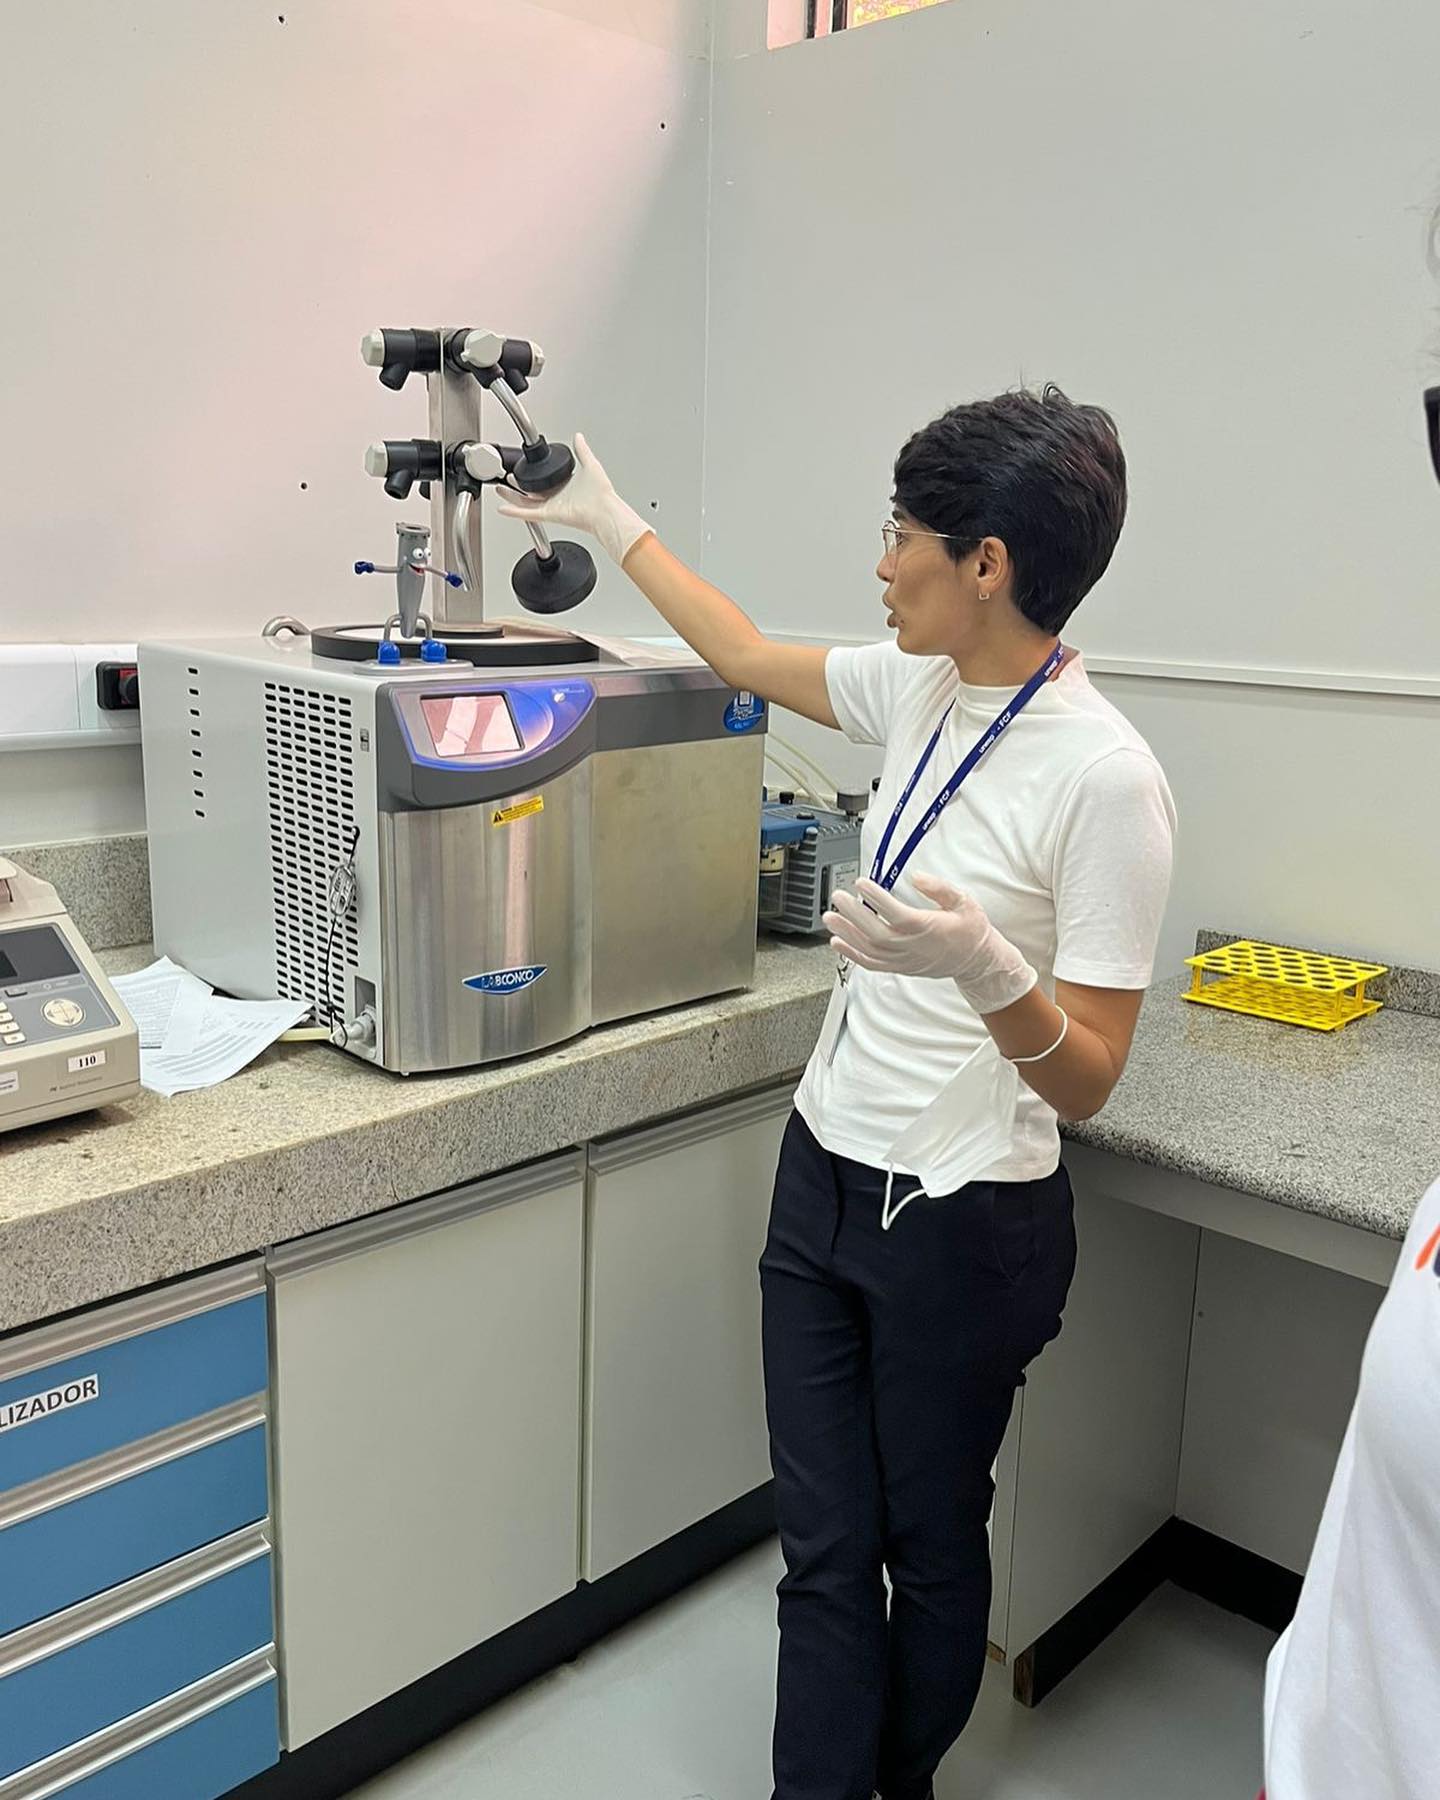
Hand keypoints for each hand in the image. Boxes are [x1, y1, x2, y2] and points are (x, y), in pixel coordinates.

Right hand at [496, 433, 651, 566]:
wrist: (604, 511)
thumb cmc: (601, 493)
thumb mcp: (590, 464)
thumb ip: (582, 450)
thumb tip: (579, 436)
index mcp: (566, 486)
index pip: (545, 480)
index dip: (533, 475)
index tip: (523, 468)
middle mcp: (558, 498)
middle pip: (532, 492)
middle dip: (518, 485)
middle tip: (507, 477)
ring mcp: (552, 507)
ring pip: (526, 502)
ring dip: (512, 497)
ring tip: (500, 489)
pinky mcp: (549, 515)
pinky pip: (528, 514)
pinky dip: (514, 512)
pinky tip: (502, 508)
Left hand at [824, 875, 1037, 1014]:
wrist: (976, 962)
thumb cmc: (970, 931)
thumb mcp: (965, 902)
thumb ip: (940, 889)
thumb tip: (917, 876)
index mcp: (927, 928)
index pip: (896, 913)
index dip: (876, 898)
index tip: (862, 883)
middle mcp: (912, 947)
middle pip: (875, 932)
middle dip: (853, 914)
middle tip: (838, 897)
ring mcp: (903, 960)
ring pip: (869, 949)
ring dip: (846, 933)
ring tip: (829, 917)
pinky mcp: (899, 967)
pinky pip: (871, 964)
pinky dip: (851, 954)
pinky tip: (837, 942)